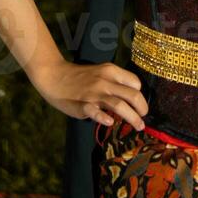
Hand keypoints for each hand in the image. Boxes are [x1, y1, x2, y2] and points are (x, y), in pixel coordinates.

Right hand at [31, 60, 148, 130]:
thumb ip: (114, 82)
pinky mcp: (83, 105)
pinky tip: (110, 122)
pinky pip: (96, 112)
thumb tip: (131, 98)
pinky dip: (104, 118)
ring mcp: (94, 93)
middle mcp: (105, 81)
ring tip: (139, 126)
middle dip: (142, 109)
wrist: (54, 75)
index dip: (140, 95)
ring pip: (120, 105)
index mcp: (110, 71)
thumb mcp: (100, 73)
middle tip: (143, 118)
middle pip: (133, 95)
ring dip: (133, 118)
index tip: (139, 104)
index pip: (135, 83)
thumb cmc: (79, 77)